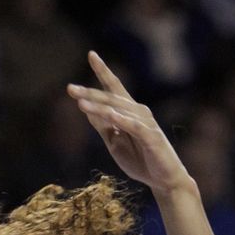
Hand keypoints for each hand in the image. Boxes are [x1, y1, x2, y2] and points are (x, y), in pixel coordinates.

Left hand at [69, 52, 191, 195]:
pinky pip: (134, 125)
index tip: (91, 54)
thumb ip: (103, 126)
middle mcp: (138, 112)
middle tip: (70, 88)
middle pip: (111, 97)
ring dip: (99, 107)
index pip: (113, 87)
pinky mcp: (152, 136)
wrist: (164, 180)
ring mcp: (145, 123)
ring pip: (118, 110)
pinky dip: (121, 119)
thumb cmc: (141, 160)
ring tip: (80, 103)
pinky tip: (109, 115)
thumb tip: (86, 108)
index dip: (103, 71)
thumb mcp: (115, 142)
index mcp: (128, 112)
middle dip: (90, 93)